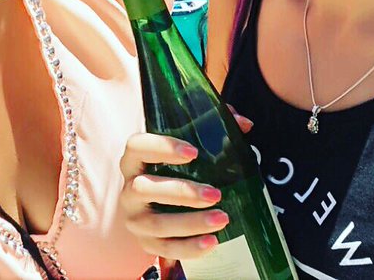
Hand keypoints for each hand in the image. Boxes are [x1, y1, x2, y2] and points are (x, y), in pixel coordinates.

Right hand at [117, 109, 253, 260]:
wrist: (159, 209)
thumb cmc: (177, 171)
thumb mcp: (189, 148)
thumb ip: (214, 128)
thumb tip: (244, 124)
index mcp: (134, 160)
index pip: (136, 146)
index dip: (162, 147)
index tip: (193, 152)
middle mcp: (129, 189)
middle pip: (144, 188)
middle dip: (182, 192)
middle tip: (216, 194)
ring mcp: (135, 218)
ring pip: (156, 223)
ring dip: (191, 222)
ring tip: (222, 219)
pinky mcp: (146, 243)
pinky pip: (165, 249)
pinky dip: (189, 248)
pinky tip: (212, 242)